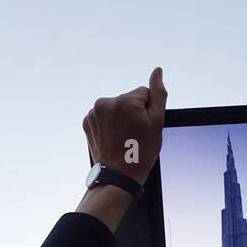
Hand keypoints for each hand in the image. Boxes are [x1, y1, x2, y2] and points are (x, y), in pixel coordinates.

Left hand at [83, 67, 167, 184]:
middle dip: (133, 113)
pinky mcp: (87, 121)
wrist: (118, 175)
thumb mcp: (157, 123)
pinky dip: (109, 124)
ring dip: (120, 118)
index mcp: (125, 100)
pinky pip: (103, 116)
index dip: (148, 110)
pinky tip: (113, 137)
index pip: (144, 93)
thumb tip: (158, 71)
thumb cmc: (141, 151)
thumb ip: (158, 93)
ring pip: (115, 107)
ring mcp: (94, 112)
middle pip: (128, 99)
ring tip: (123, 137)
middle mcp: (106, 102)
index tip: (143, 127)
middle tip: (134, 135)